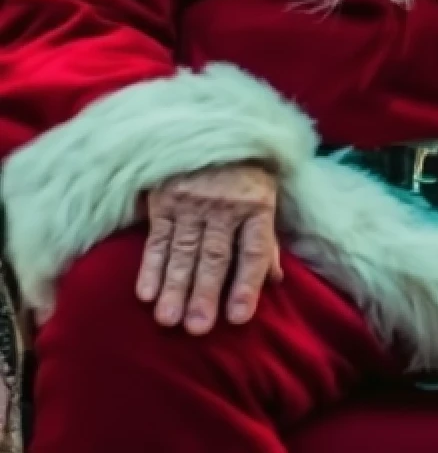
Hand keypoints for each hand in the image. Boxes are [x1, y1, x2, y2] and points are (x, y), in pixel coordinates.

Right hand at [136, 162, 281, 334]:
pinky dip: (150, 266)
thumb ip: (267, 239)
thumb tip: (276, 280)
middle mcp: (225, 204)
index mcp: (257, 204)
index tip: (238, 318)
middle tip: (198, 328)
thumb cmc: (244, 169)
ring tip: (169, 320)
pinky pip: (158, 237)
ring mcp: (192, 200)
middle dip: (205, 294)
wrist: (213, 124)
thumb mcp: (265, 195)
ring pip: (183, 251)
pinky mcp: (164, 198)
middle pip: (216, 255)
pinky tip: (146, 293)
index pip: (253, 251)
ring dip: (175, 287)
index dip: (247, 285)